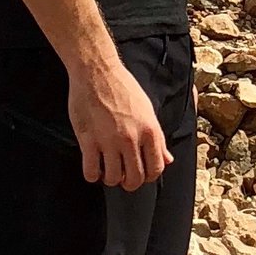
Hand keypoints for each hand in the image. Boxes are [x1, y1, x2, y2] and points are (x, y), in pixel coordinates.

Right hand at [68, 57, 168, 191]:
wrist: (97, 71)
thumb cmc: (123, 87)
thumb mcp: (148, 110)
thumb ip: (158, 138)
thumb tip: (167, 159)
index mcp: (150, 131)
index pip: (156, 169)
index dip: (148, 177)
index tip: (140, 174)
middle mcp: (131, 138)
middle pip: (134, 178)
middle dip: (129, 183)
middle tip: (122, 176)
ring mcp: (109, 140)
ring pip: (112, 178)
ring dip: (110, 179)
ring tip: (107, 169)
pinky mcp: (88, 139)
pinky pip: (90, 171)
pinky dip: (92, 175)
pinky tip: (93, 167)